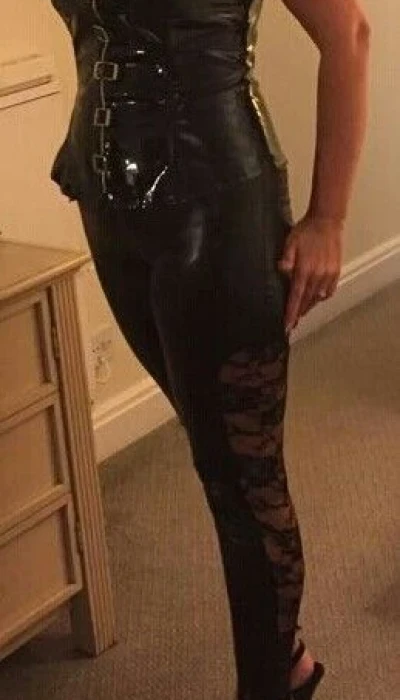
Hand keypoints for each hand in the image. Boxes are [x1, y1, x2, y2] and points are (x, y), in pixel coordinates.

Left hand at [277, 215, 342, 332]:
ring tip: (300, 313)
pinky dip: (320, 297)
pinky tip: (315, 299)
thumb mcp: (290, 242)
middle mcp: (318, 276)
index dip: (291, 313)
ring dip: (308, 307)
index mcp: (304, 270)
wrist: (326, 221)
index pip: (296, 297)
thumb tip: (282, 270)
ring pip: (317, 298)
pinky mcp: (335, 272)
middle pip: (306, 301)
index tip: (287, 326)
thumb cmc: (306, 231)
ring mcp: (328, 275)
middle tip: (291, 324)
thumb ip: (286, 258)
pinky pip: (328, 291)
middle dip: (298, 314)